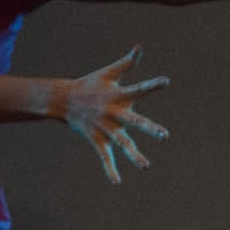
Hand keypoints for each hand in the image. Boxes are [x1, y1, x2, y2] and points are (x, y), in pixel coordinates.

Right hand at [58, 47, 173, 184]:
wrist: (63, 99)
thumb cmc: (91, 84)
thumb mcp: (109, 73)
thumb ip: (127, 63)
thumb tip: (140, 47)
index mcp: (118, 95)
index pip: (139, 89)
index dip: (152, 85)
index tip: (166, 81)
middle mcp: (113, 112)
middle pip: (134, 122)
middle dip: (149, 128)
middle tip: (165, 135)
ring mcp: (104, 127)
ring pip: (121, 143)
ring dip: (133, 155)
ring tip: (146, 166)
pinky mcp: (96, 139)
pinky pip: (104, 156)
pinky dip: (109, 169)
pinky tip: (117, 181)